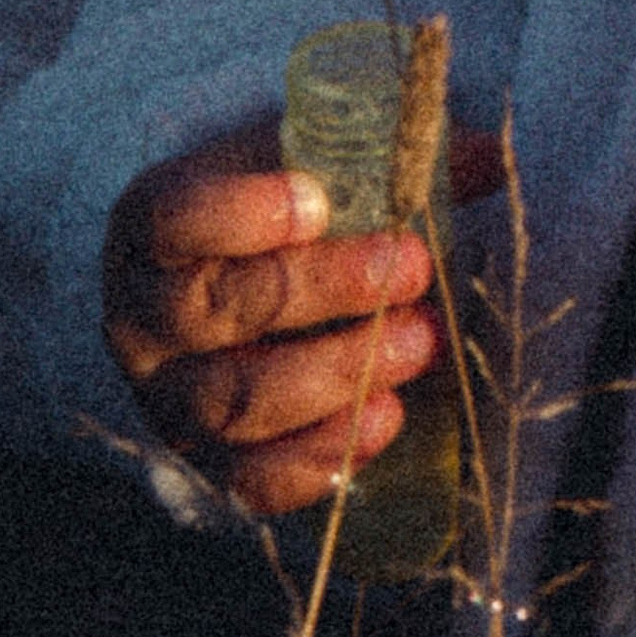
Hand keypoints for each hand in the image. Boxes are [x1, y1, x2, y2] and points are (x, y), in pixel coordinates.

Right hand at [102, 117, 469, 517]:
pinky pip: (254, 480)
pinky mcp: (208, 464)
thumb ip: (387, 158)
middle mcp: (143, 318)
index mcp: (150, 226)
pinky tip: (385, 417)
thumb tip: (492, 157)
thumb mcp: (304, 168)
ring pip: (237, 401)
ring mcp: (169, 399)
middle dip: (323, 289)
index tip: (318, 201)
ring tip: (420, 342)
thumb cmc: (265, 218)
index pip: (175, 218)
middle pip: (217, 309)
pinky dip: (322, 456)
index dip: (240, 212)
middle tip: (409, 268)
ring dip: (336, 374)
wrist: (218, 295)